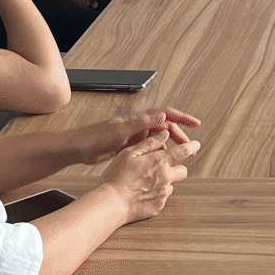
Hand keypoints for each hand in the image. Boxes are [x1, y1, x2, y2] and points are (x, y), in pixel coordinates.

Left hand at [64, 107, 203, 166]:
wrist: (78, 148)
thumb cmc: (95, 138)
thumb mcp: (120, 131)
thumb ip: (142, 123)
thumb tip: (163, 116)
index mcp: (138, 118)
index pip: (166, 114)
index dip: (183, 118)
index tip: (196, 124)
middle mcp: (139, 125)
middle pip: (166, 127)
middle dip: (180, 135)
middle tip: (191, 148)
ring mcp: (134, 135)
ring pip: (159, 138)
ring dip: (171, 145)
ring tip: (181, 155)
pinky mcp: (130, 146)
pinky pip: (150, 147)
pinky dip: (159, 152)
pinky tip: (163, 160)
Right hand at [99, 132, 190, 224]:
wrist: (112, 203)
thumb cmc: (117, 176)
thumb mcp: (129, 154)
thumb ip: (149, 143)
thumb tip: (164, 134)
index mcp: (160, 161)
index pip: (183, 151)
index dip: (191, 146)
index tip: (196, 145)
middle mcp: (166, 177)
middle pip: (183, 171)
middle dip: (177, 168)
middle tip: (163, 168)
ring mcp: (163, 194)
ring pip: (171, 185)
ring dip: (165, 182)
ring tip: (145, 183)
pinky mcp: (159, 207)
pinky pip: (162, 199)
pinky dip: (156, 195)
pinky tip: (141, 194)